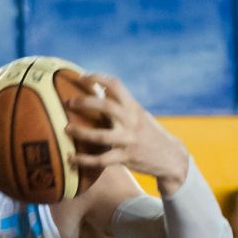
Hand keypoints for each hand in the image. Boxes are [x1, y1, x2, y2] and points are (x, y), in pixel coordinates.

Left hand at [65, 74, 188, 194]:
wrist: (171, 158)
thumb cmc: (149, 134)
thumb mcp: (139, 115)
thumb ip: (121, 105)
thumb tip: (98, 91)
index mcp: (133, 107)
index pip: (115, 84)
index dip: (96, 78)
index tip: (81, 77)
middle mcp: (131, 121)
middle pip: (106, 106)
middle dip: (85, 102)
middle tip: (68, 102)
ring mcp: (129, 140)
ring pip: (101, 136)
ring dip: (81, 133)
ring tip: (66, 129)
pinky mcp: (126, 159)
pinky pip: (101, 160)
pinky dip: (85, 160)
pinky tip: (72, 159)